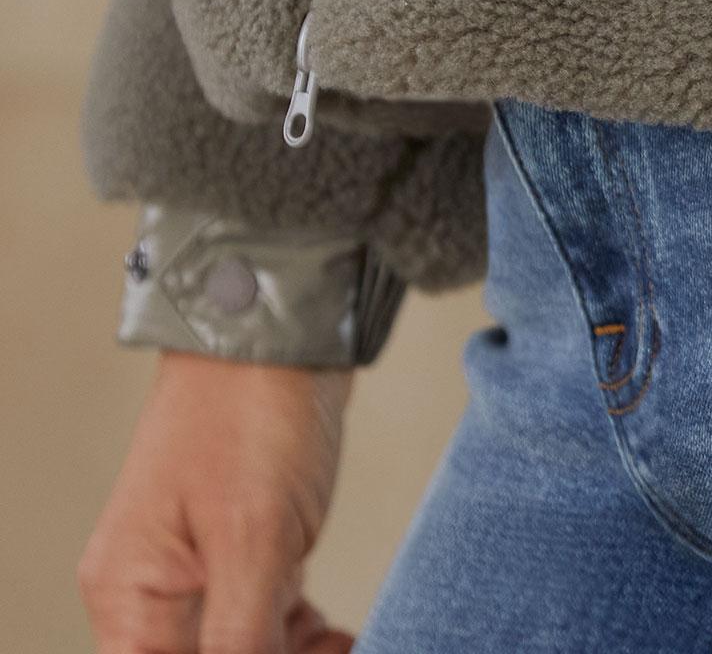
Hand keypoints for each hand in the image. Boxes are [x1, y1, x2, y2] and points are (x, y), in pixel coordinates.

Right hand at [80, 351, 354, 653]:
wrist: (286, 323)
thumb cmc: (252, 410)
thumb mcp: (253, 541)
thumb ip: (241, 638)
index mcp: (131, 594)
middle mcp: (154, 587)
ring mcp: (201, 564)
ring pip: (241, 648)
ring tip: (347, 646)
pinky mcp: (246, 543)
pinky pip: (266, 616)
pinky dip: (302, 635)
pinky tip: (339, 636)